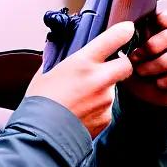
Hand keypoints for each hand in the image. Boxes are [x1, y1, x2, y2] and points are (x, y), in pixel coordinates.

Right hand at [26, 21, 134, 137]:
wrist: (41, 136)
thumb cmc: (39, 104)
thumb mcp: (45, 73)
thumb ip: (58, 60)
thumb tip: (60, 52)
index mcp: (83, 63)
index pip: (114, 39)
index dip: (124, 32)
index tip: (127, 30)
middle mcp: (99, 80)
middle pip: (126, 65)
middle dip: (120, 65)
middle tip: (106, 69)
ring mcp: (105, 100)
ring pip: (113, 89)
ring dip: (102, 91)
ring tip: (79, 100)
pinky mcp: (106, 118)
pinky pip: (106, 108)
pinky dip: (97, 109)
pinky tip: (80, 113)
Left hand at [120, 9, 166, 107]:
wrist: (141, 97)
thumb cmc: (135, 72)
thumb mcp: (127, 58)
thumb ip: (128, 45)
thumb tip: (122, 35)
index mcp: (163, 32)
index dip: (163, 19)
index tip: (148, 27)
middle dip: (153, 46)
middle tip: (135, 58)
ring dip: (159, 64)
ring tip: (142, 72)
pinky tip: (159, 83)